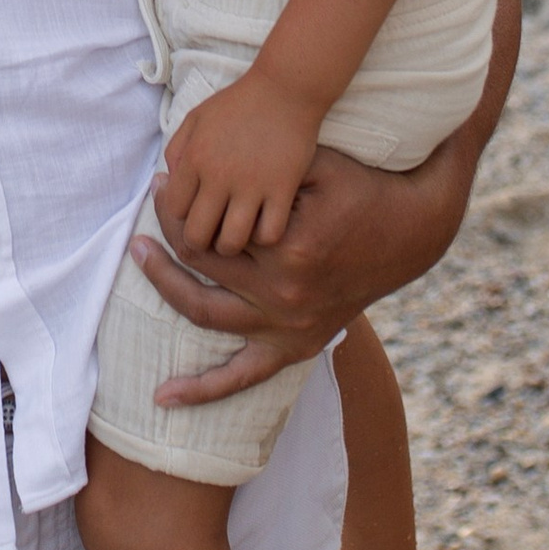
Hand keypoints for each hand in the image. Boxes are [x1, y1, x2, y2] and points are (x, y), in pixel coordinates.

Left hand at [140, 132, 473, 406]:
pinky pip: (244, 377)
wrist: (410, 231)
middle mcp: (285, 294)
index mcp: (288, 248)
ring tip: (138, 256)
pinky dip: (204, 388)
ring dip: (166, 289)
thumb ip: (264, 164)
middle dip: (167, 233)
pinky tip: (165, 397)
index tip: (163, 178)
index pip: (208, 228)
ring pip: (207, 316)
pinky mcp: (297, 346)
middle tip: (149, 202)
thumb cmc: (358, 186)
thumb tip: (203, 152)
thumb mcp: (314, 162)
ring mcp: (290, 327)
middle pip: (200, 265)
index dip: (179, 203)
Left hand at [161, 68, 322, 255]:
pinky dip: (265, 237)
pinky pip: (268, 234)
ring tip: (236, 234)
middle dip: (200, 241)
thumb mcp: (196, 118)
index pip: (173, 210)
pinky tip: (265, 224)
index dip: (180, 216)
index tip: (193, 212)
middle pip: (196, 235)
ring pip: (230, 243)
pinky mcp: (282, 190)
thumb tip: (170, 186)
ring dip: (230, 244)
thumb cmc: (237, 104)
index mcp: (194, 158)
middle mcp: (218, 176)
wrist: (284, 90)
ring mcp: (251, 186)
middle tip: (211, 233)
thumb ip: (177, 151)